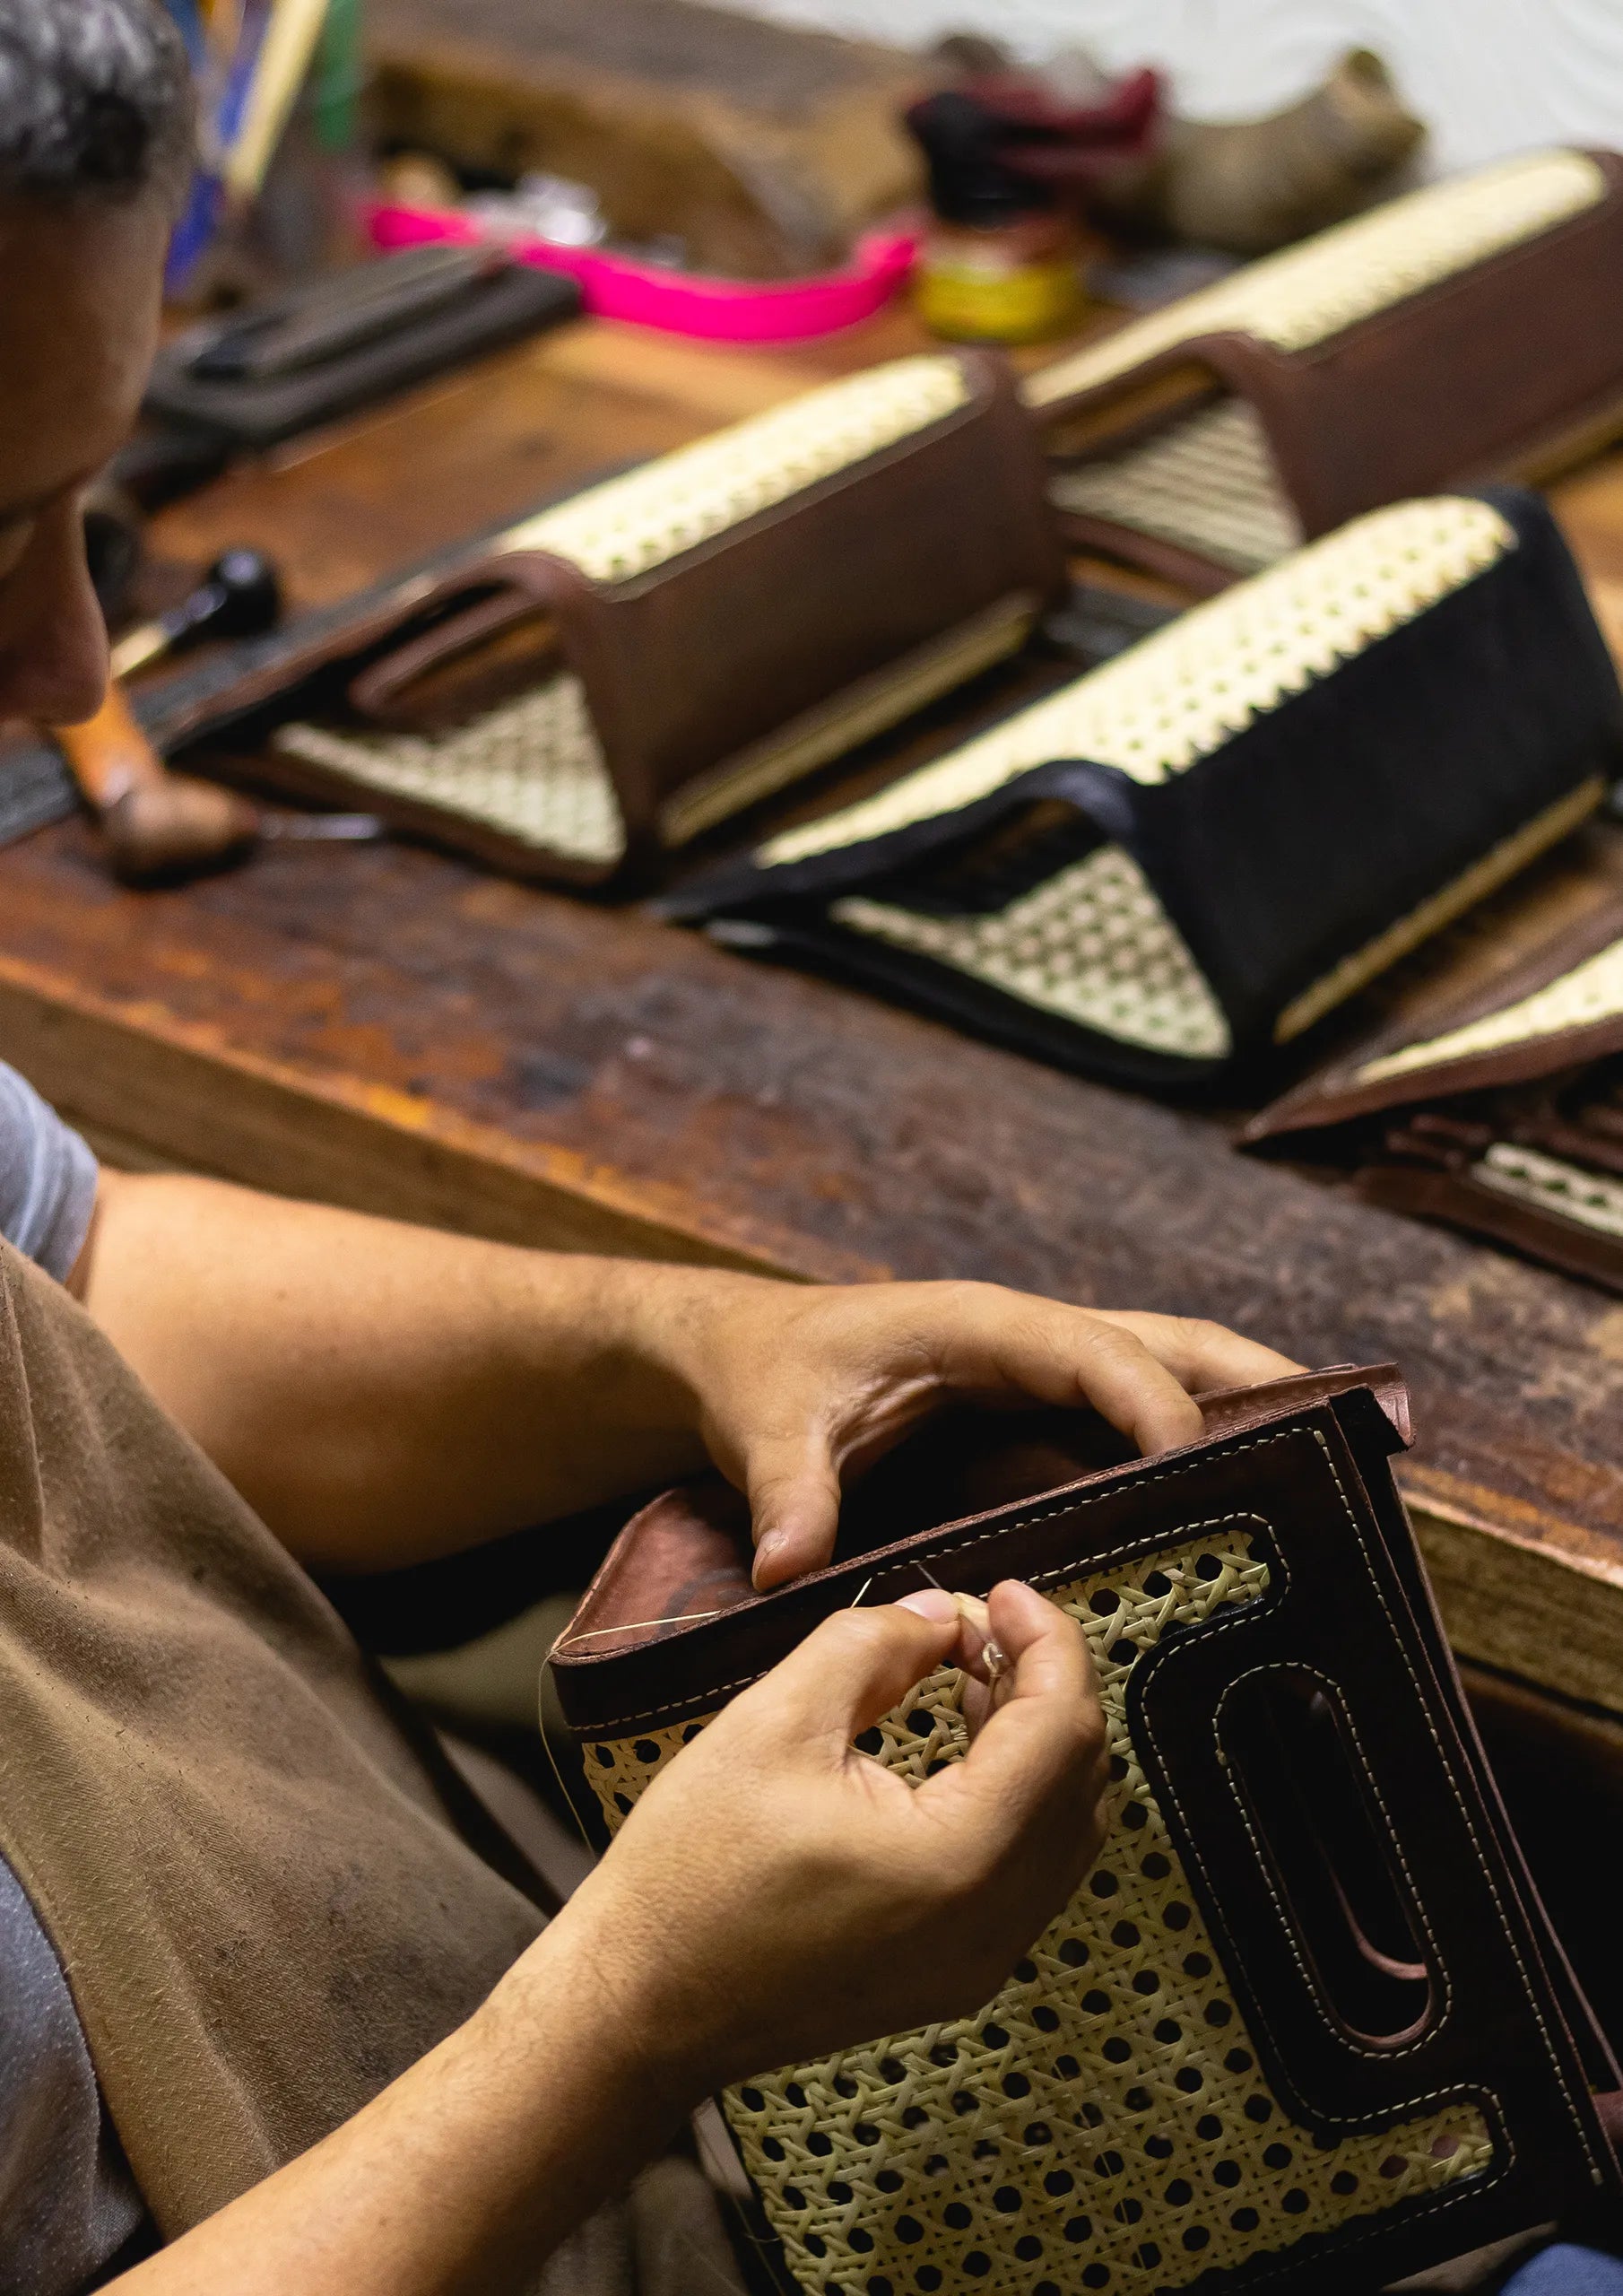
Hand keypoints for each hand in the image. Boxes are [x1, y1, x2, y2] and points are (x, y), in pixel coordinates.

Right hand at [546, 1579, 1105, 2099]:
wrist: (637, 2008)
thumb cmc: (692, 1872)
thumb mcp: (775, 1721)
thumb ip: (872, 1645)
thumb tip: (939, 1615)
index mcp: (962, 1860)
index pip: (1061, 1726)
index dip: (1046, 1638)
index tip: (1000, 1591)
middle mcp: (994, 1924)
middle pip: (1080, 1775)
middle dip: (1043, 1682)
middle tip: (978, 1624)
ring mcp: (980, 1961)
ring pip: (1065, 1827)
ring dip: (1034, 1738)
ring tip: (968, 1674)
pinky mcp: (953, 1975)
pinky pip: (1029, 1871)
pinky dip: (1015, 1796)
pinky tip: (956, 1749)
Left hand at [659, 1277, 1299, 1587]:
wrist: (746, 1349)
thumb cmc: (765, 1377)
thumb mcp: (765, 1429)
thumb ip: (785, 1494)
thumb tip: (790, 1569)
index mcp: (978, 1326)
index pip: (1090, 1352)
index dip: (1149, 1399)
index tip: (1196, 1454)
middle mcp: (1027, 1337)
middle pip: (1167, 1342)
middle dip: (1257, 1377)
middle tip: (1350, 1426)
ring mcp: (1042, 1368)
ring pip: (1169, 1366)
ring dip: (1252, 1398)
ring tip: (1343, 1454)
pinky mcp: (1041, 1402)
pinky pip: (1138, 1407)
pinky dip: (1205, 1430)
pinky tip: (1253, 1487)